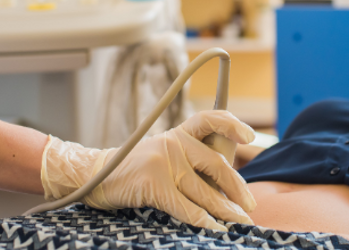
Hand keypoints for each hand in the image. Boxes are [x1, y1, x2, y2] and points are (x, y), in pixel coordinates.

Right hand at [41, 110, 256, 230]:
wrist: (98, 175)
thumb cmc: (137, 169)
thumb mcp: (165, 153)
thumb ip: (191, 160)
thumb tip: (228, 185)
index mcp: (179, 133)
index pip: (209, 119)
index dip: (231, 125)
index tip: (250, 138)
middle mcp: (174, 143)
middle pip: (215, 164)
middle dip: (236, 188)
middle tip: (249, 206)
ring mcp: (164, 162)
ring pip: (203, 191)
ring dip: (225, 211)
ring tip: (239, 222)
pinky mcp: (154, 183)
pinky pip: (186, 207)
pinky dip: (203, 221)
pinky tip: (214, 228)